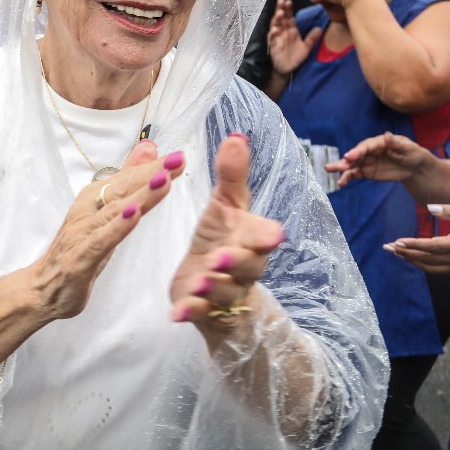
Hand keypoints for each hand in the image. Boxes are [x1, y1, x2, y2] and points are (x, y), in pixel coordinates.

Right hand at [27, 142, 183, 320]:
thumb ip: (127, 179)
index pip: (127, 178)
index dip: (153, 167)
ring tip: (163, 181)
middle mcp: (87, 210)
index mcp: (93, 199)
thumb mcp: (104, 212)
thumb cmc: (77, 249)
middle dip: (151, 174)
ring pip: (115, 211)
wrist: (43, 288)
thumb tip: (149, 148)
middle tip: (177, 160)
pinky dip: (118, 227)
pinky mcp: (80, 258)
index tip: (179, 156)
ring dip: (140, 195)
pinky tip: (135, 215)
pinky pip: (101, 240)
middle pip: (122, 189)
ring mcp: (82, 233)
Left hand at [169, 135, 284, 345]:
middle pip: (248, 267)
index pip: (261, 236)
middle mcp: (242, 267)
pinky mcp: (204, 311)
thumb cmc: (222, 239)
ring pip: (224, 292)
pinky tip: (177, 312)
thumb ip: (231, 175)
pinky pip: (200, 313)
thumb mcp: (226, 206)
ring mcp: (225, 292)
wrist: (213, 288)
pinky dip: (191, 311)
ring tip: (199, 282)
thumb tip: (237, 136)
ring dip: (213, 287)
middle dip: (237, 262)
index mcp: (249, 238)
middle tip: (222, 257)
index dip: (265, 236)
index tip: (272, 234)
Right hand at [267, 0, 319, 75]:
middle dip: (280, 9)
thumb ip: (312, 38)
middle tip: (282, 1)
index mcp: (291, 30)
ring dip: (276, 19)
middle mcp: (283, 32)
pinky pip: (272, 39)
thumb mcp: (306, 47)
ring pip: (275, 25)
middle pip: (281, 18)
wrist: (288, 70)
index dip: (288, 9)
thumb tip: (320, 28)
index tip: (289, 1)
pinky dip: (273, 34)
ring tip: (279, 13)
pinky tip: (275, 30)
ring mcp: (277, 38)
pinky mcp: (273, 46)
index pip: (289, 17)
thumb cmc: (295, 57)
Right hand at [325, 131, 431, 187]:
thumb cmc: (413, 154)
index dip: (357, 151)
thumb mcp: (408, 148)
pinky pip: (354, 174)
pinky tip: (340, 183)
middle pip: (355, 155)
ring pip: (351, 164)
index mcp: (378, 143)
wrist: (415, 167)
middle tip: (339, 166)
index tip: (349, 156)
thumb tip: (387, 135)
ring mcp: (366, 161)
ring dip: (340, 167)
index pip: (366, 147)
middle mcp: (369, 151)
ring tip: (328, 169)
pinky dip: (346, 178)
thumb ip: (396, 143)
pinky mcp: (366, 172)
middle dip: (346, 160)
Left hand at [385, 205, 449, 274]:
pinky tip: (417, 258)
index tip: (396, 243)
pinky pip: (442, 270)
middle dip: (406, 254)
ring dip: (413, 261)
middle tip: (387, 248)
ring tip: (397, 253)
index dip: (413, 246)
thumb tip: (430, 207)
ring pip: (433, 268)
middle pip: (428, 260)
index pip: (432, 247)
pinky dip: (426, 265)